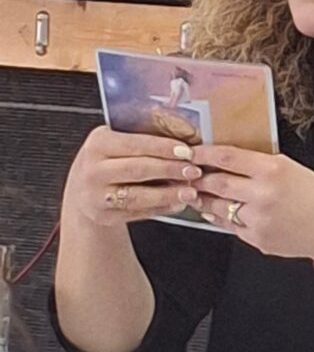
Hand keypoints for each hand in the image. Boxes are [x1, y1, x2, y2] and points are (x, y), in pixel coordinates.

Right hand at [62, 126, 202, 226]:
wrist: (82, 189)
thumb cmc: (107, 160)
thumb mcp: (115, 142)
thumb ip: (141, 138)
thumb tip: (183, 135)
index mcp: (97, 144)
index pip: (135, 144)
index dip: (163, 148)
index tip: (187, 151)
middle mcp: (93, 171)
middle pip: (138, 169)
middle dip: (170, 170)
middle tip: (194, 170)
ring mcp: (96, 196)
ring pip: (138, 196)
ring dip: (168, 194)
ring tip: (189, 191)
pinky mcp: (104, 217)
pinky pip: (137, 213)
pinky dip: (160, 208)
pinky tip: (177, 203)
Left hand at [190, 145, 313, 260]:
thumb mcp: (291, 168)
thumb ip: (260, 164)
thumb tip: (228, 161)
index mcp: (273, 169)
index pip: (227, 157)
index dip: (204, 153)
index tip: (192, 151)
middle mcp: (263, 194)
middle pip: (216, 182)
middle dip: (197, 178)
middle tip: (187, 174)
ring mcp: (258, 219)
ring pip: (217, 207)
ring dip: (204, 199)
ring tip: (198, 193)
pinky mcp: (256, 239)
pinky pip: (230, 226)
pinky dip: (221, 217)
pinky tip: (218, 211)